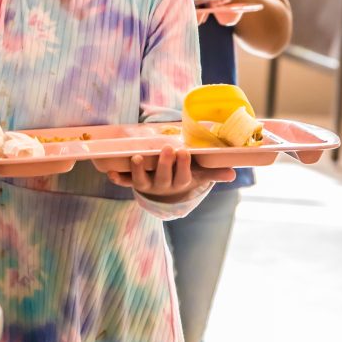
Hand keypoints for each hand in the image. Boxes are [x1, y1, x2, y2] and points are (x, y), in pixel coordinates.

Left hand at [107, 146, 235, 202]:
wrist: (165, 192)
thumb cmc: (183, 176)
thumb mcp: (198, 175)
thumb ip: (213, 173)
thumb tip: (233, 173)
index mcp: (180, 182)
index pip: (183, 175)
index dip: (183, 165)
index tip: (184, 152)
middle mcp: (163, 186)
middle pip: (164, 177)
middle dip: (165, 164)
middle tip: (167, 148)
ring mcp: (147, 184)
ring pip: (142, 181)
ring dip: (138, 170)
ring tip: (137, 158)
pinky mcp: (134, 182)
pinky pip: (124, 182)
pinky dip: (117, 178)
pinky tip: (109, 173)